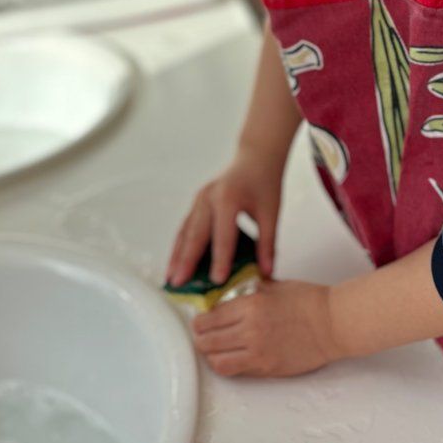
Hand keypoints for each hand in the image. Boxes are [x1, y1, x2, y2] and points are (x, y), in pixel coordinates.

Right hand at [166, 145, 282, 286]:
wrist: (256, 157)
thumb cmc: (264, 183)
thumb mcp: (271, 213)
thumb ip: (268, 244)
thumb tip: (267, 273)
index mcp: (229, 198)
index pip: (223, 235)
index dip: (220, 259)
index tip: (216, 281)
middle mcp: (209, 197)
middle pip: (195, 234)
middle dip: (186, 261)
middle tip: (179, 284)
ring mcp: (200, 198)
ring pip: (185, 231)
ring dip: (177, 255)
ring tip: (171, 278)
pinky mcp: (197, 202)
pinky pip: (186, 227)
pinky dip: (179, 246)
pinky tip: (176, 263)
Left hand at [192, 279, 337, 377]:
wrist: (333, 323)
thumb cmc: (309, 301)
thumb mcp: (274, 285)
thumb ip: (250, 289)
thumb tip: (231, 293)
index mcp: (250, 304)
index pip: (210, 317)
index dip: (200, 321)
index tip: (200, 321)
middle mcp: (250, 329)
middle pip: (207, 341)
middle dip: (200, 339)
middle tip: (201, 336)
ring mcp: (258, 352)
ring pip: (217, 361)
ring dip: (210, 356)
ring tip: (212, 350)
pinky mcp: (267, 368)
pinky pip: (236, 371)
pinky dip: (227, 366)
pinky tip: (230, 359)